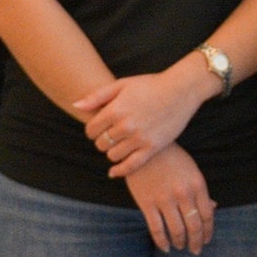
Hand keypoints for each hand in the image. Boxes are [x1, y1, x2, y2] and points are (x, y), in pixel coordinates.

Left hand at [75, 64, 209, 178]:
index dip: (92, 130)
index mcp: (115, 110)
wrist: (181, 90)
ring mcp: (139, 138)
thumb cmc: (150, 85)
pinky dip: (120, 171)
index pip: (91, 130)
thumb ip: (97, 97)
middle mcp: (126, 126)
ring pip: (113, 156)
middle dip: (102, 141)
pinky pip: (130, 166)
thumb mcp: (122, 84)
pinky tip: (114, 171)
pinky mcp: (152, 148)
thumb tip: (75, 106)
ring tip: (117, 146)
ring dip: (112, 153)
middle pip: (101, 144)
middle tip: (109, 137)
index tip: (98, 128)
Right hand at [123, 144, 214, 253]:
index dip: (208, 231)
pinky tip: (165, 247)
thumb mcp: (191, 170)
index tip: (206, 240)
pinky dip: (162, 242)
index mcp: (197, 184)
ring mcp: (164, 199)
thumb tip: (213, 208)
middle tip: (195, 250)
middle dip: (196, 242)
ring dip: (180, 242)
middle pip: (194, 226)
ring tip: (180, 246)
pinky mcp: (146, 203)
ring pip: (176, 230)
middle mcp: (183, 194)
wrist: (144, 147)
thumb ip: (201, 190)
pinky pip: (156, 228)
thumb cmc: (171, 158)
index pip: (207, 215)